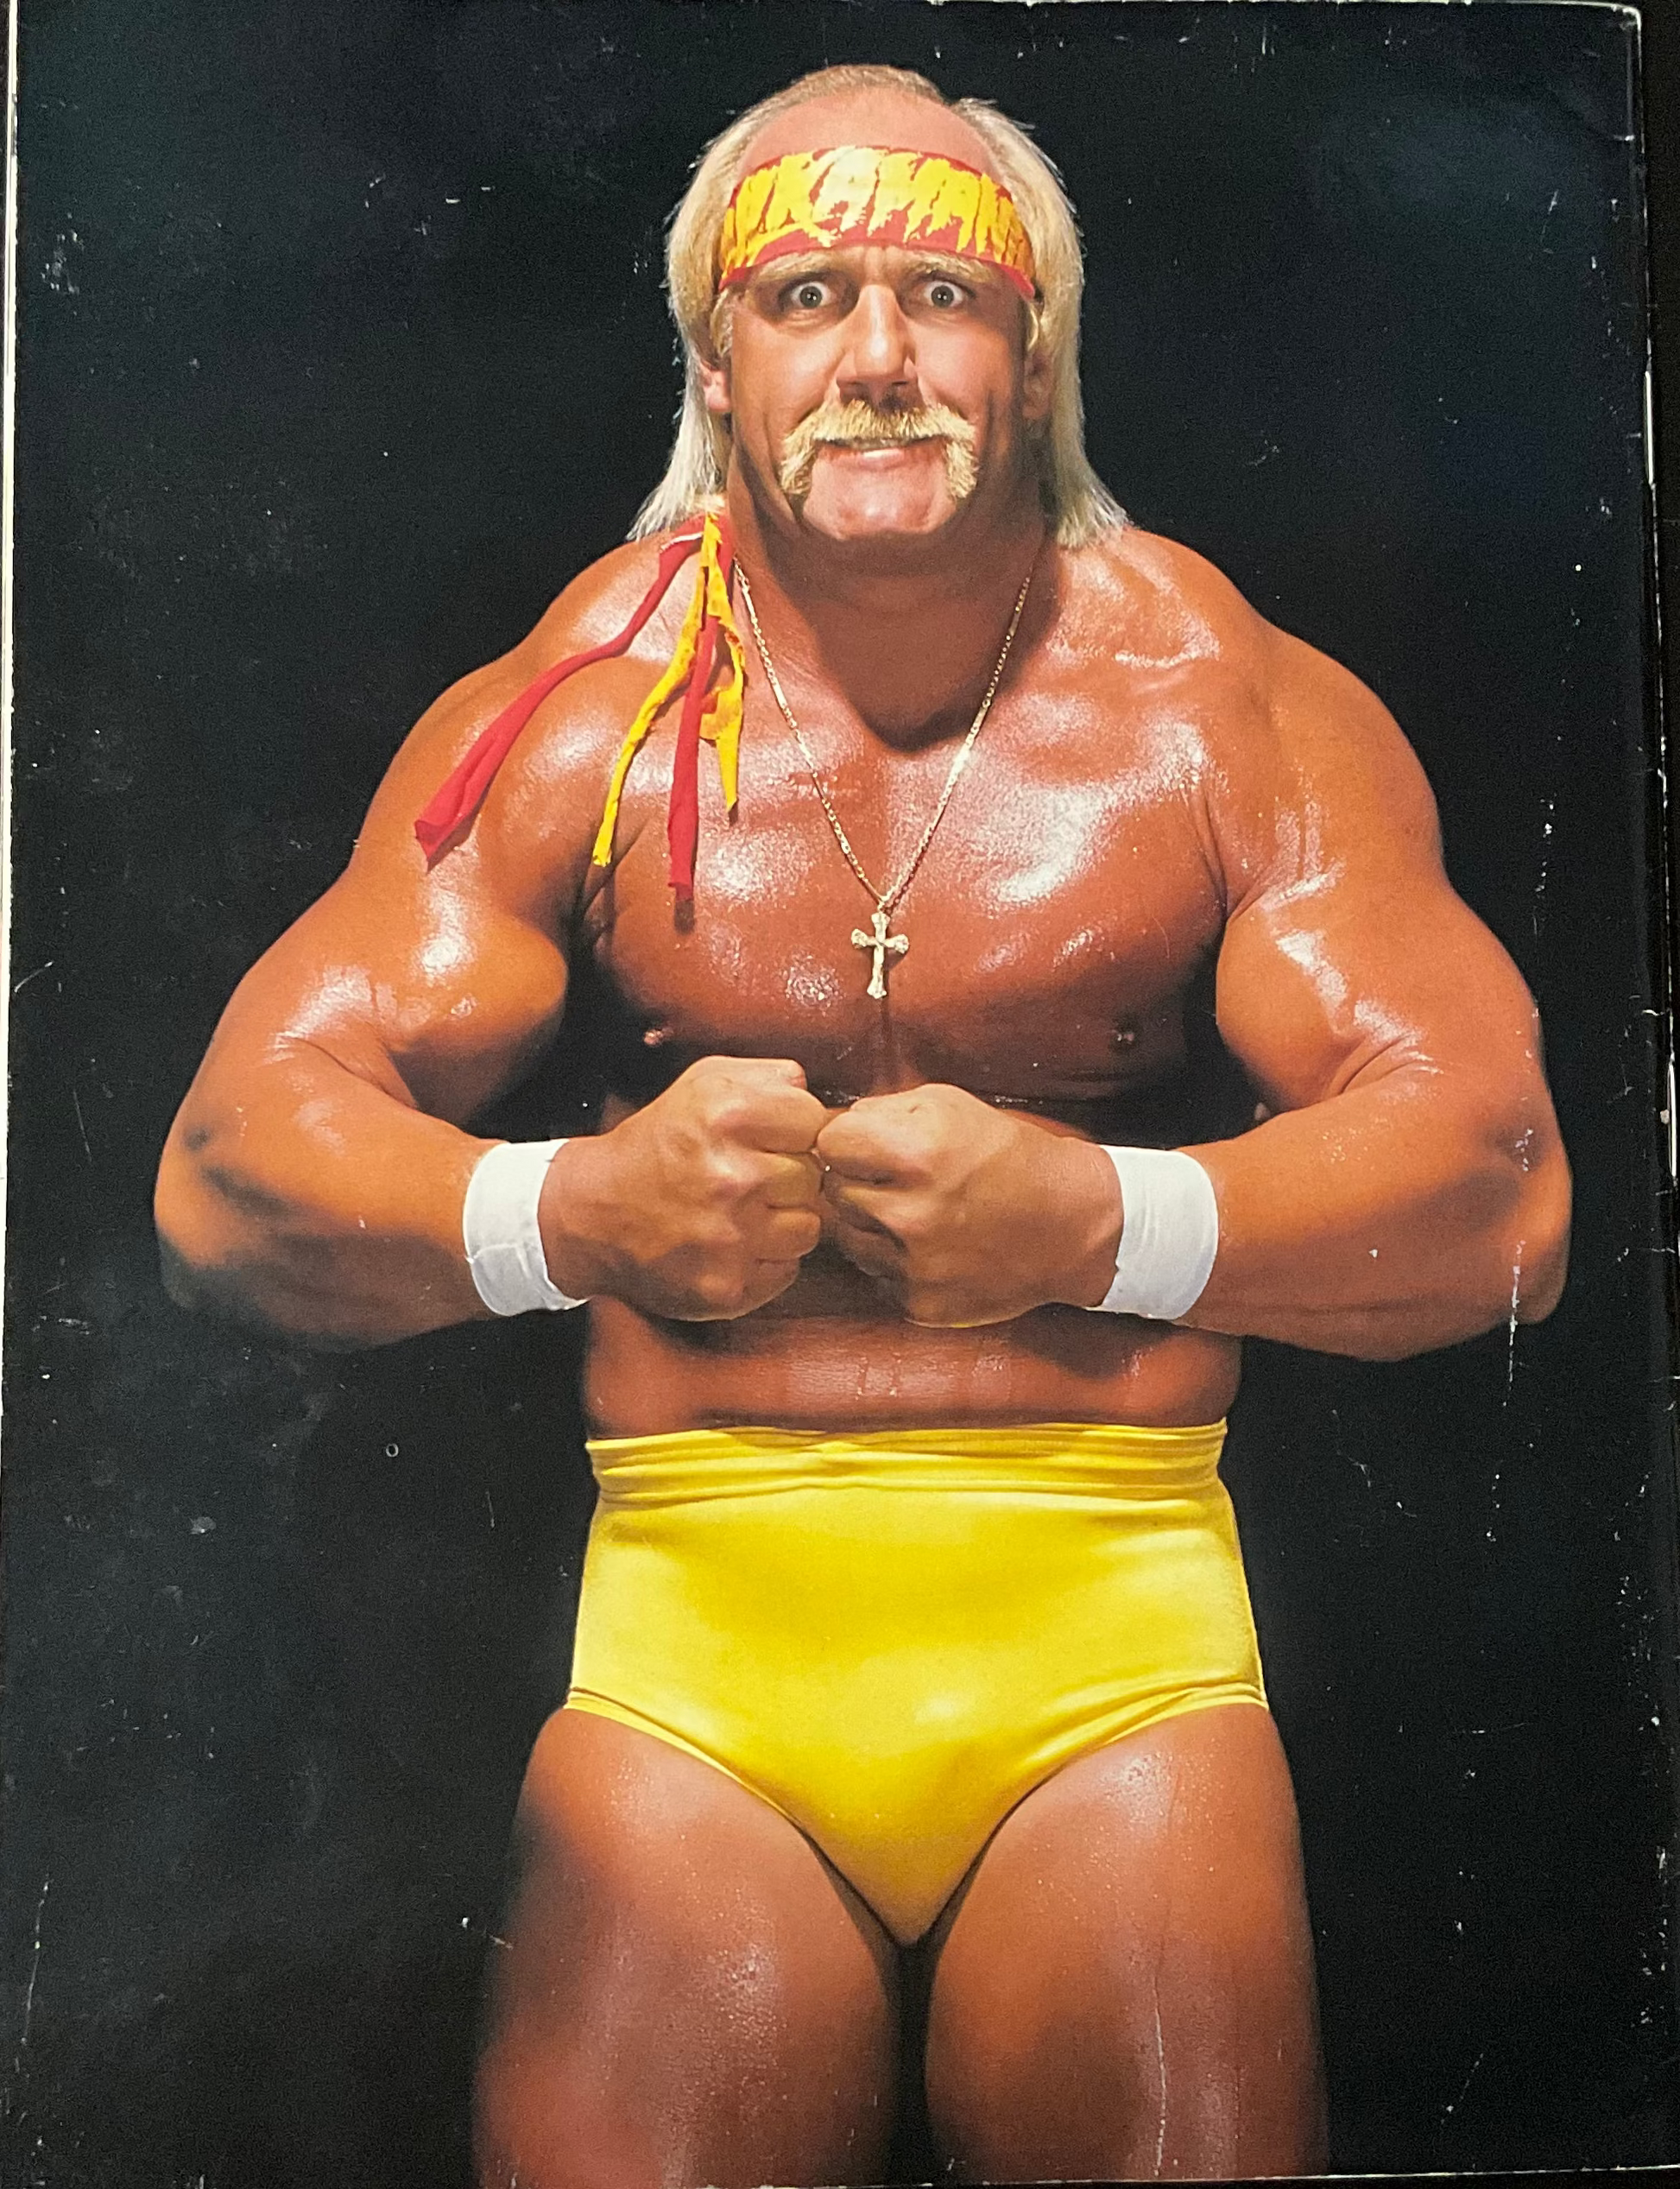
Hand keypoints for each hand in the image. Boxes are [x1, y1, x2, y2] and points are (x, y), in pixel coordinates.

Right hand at [540, 1057, 825, 1318]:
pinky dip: (766, 1261)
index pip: (812, 1119)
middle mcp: (733, 1178)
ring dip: (782, 1222)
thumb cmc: (655, 1145)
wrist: (593, 1214)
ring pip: (807, 1228)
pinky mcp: (729, 1287)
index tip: (769, 1139)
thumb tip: (808, 1090)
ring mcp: (732, 1238)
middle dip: (787, 1176)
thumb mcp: (700, 1085)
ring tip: (743, 1214)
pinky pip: (786, 1270)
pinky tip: (733, 1245)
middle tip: (749, 1179)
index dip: (793, 1129)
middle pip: (813, 1176)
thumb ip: (764, 1075)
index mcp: (728, 1117)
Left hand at [816, 1084, 1121, 1325]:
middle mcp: (910, 1213)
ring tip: (915, 1211)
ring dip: (871, 1223)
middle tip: (897, 1179)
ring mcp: (913, 1265)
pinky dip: (894, 1261)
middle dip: (857, 1180)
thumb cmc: (1009, 1156)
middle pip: (833, 1192)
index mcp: (916, 1154)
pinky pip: (877, 1276)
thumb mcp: (951, 1106)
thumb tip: (833, 1125)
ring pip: (848, 1239)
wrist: (1071, 1224)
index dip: (845, 1140)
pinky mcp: (920, 1303)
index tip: (864, 1145)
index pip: (828, 1144)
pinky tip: (932, 1245)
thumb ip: (883, 1110)